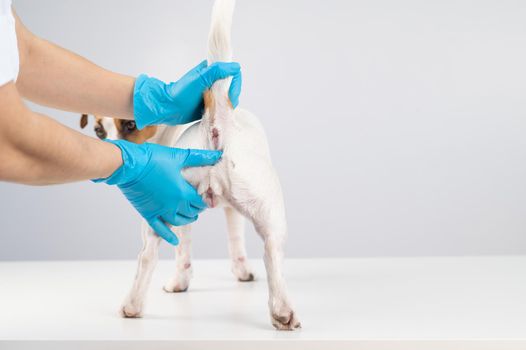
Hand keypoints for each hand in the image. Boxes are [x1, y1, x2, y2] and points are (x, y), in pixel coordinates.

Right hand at [93, 140, 220, 244]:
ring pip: (178, 221)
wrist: (128, 165)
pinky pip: (160, 228)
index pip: (200, 201)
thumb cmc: (153, 158)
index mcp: (182, 192)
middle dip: (197, 209)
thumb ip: (199, 157)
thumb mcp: (178, 156)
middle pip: (191, 212)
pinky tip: (174, 241)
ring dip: (187, 220)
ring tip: (191, 216)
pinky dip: (168, 236)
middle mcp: (173, 205)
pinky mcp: (148, 213)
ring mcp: (160, 211)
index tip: (206, 197)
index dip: (205, 200)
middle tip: (198, 204)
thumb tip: (218, 154)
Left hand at [133, 60, 241, 128]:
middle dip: (230, 97)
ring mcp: (214, 93)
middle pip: (234, 87)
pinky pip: (224, 107)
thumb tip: (236, 67)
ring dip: (226, 106)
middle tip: (220, 104)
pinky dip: (222, 111)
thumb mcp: (200, 78)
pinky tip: (214, 113)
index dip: (234, 85)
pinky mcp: (212, 104)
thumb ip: (218, 70)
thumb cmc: (181, 92)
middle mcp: (215, 80)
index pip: (233, 74)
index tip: (228, 95)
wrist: (170, 108)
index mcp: (212, 70)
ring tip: (215, 109)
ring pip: (230, 98)